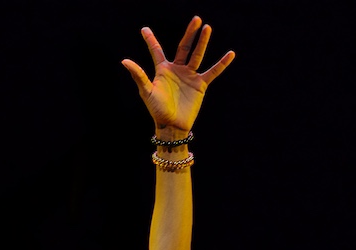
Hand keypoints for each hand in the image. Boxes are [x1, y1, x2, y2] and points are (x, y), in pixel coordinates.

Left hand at [122, 16, 234, 131]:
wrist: (172, 125)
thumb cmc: (157, 110)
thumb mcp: (147, 92)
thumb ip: (139, 75)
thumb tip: (124, 61)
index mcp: (163, 70)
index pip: (156, 51)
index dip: (150, 40)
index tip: (143, 29)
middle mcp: (177, 70)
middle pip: (184, 47)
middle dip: (190, 33)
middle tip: (196, 19)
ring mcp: (189, 76)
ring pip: (197, 55)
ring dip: (203, 42)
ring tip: (207, 28)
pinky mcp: (200, 84)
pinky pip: (212, 72)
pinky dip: (221, 64)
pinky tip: (230, 54)